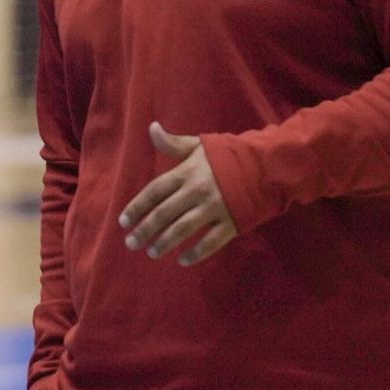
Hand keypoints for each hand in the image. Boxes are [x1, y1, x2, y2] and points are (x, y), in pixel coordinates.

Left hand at [119, 122, 237, 266]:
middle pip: (164, 213)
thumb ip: (173, 143)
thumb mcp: (199, 145)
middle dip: (145, 230)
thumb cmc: (228, 155)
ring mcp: (214, 208)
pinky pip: (211, 242)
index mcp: (186, 172)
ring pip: (183, 229)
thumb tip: (152, 128)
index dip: (137, 207)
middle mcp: (196, 191)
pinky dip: (196, 253)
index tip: (123, 222)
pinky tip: (183, 261)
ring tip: (152, 253)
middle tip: (131, 243)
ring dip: (165, 242)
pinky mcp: (232, 222)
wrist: (266, 165)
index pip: (154, 192)